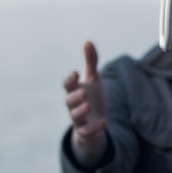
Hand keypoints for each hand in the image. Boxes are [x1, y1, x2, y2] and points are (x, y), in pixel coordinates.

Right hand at [63, 40, 107, 164]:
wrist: (95, 122)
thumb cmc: (92, 97)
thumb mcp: (93, 79)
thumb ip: (91, 61)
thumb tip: (87, 41)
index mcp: (75, 91)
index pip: (67, 85)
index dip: (70, 79)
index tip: (75, 72)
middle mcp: (74, 105)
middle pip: (68, 102)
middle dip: (75, 97)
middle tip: (84, 92)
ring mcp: (79, 119)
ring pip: (74, 117)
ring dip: (81, 111)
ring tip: (89, 106)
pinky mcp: (86, 131)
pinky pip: (86, 131)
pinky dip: (93, 128)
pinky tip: (104, 123)